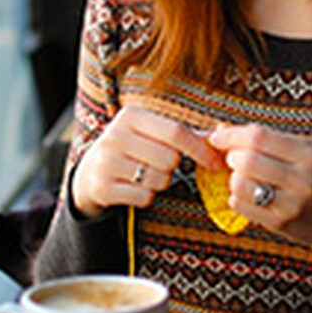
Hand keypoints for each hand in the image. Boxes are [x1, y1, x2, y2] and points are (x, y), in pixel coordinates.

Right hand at [72, 105, 222, 217]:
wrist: (89, 173)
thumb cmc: (132, 149)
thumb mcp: (152, 134)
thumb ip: (185, 134)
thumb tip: (222, 134)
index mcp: (131, 116)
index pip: (176, 132)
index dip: (200, 149)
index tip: (215, 163)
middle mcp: (115, 135)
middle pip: (169, 158)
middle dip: (172, 167)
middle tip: (158, 164)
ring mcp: (105, 161)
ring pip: (157, 179)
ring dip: (159, 182)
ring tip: (143, 174)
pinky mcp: (101, 186)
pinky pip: (143, 197)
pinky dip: (145, 197)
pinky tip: (133, 187)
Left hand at [208, 123, 311, 263]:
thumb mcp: (304, 152)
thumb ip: (267, 140)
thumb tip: (222, 129)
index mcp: (309, 154)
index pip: (259, 137)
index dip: (232, 134)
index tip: (218, 135)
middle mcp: (302, 178)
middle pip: (247, 160)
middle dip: (231, 156)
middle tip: (234, 157)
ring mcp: (291, 204)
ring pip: (240, 184)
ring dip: (233, 177)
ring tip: (244, 176)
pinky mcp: (280, 224)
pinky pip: (241, 205)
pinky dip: (237, 196)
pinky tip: (248, 193)